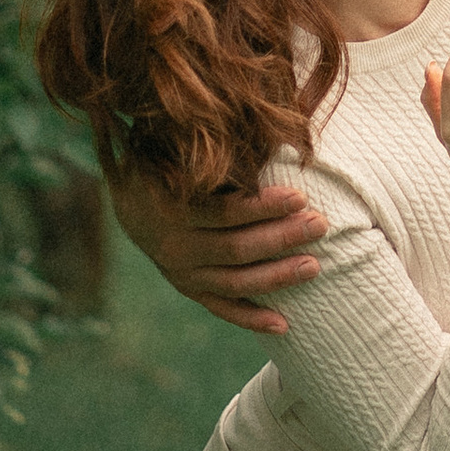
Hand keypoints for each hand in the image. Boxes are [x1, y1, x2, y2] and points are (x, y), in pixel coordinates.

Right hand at [110, 164, 327, 337]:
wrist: (128, 202)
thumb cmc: (166, 161)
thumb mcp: (174, 148)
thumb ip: (208, 150)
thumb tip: (256, 126)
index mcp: (172, 210)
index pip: (225, 212)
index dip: (263, 206)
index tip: (300, 195)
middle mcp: (176, 248)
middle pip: (237, 248)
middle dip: (282, 237)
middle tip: (321, 224)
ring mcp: (182, 274)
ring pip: (235, 281)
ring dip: (276, 276)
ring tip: (315, 266)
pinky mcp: (190, 289)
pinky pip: (223, 308)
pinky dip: (252, 317)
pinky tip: (284, 324)